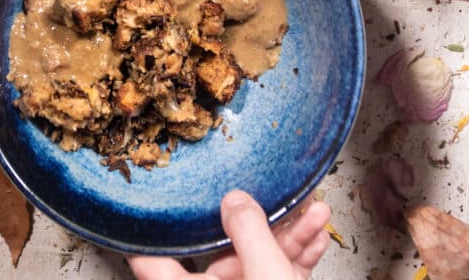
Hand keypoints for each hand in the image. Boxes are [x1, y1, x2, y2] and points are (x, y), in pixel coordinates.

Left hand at [128, 192, 330, 279]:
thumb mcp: (269, 279)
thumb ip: (250, 235)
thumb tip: (233, 201)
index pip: (153, 261)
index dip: (153, 226)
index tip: (153, 196)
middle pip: (221, 258)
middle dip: (258, 225)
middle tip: (273, 200)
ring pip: (255, 268)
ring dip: (288, 240)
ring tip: (314, 214)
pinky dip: (293, 263)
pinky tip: (316, 240)